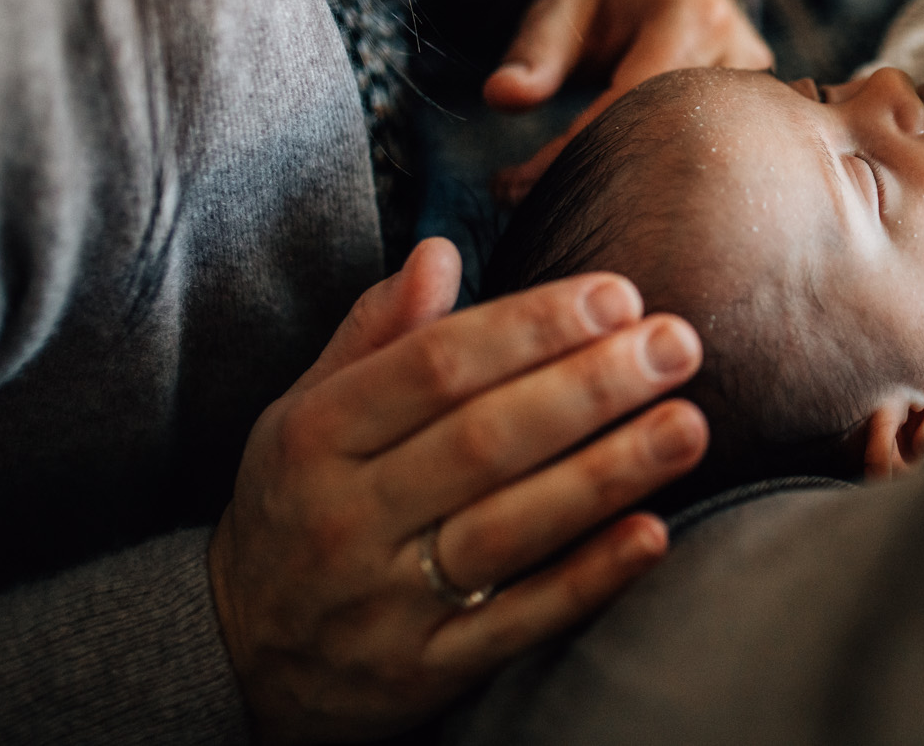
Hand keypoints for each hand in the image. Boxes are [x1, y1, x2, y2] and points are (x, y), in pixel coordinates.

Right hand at [209, 239, 708, 743]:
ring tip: (688, 425)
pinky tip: (653, 534)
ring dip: (606, 475)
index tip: (618, 295)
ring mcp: (384, 600)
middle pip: (484, 441)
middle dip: (591, 386)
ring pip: (508, 530)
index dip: (534, 327)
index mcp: (317, 435)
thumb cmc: (296, 506)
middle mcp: (346, 515)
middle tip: (678, 343)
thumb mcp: (305, 412)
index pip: (437, 367)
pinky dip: (587, 580)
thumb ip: (375, 333)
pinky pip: (516, 624)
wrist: (235, 657)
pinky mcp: (424, 671)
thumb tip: (438, 251)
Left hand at [486, 0, 773, 203]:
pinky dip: (668, 187)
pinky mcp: (768, 117)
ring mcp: (762, 88)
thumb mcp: (564, 8)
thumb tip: (501, 97)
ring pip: (701, 160)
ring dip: (640, 191)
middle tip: (541, 208)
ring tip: (583, 213)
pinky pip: (717, 163)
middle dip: (606, 183)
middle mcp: (740, 51)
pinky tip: (627, 204)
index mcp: (690, 13)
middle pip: (674, 139)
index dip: (573, 149)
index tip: (516, 186)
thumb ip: (534, 55)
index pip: (630, 99)